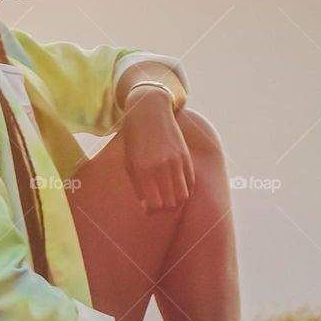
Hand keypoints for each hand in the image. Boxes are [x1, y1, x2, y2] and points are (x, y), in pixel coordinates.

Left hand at [122, 88, 194, 211]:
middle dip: (166, 207)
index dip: (153, 210)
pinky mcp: (185, 155)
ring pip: (183, 195)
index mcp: (142, 171)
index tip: (151, 207)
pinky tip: (180, 186)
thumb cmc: (135, 139)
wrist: (148, 111)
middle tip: (162, 202)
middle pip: (170, 203)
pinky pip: (190, 182)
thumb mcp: (130, 162)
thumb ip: (138, 185)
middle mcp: (159, 167)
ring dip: (178, 200)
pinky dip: (186, 188)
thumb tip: (147, 206)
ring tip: (171, 196)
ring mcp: (174, 161)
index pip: (154, 204)